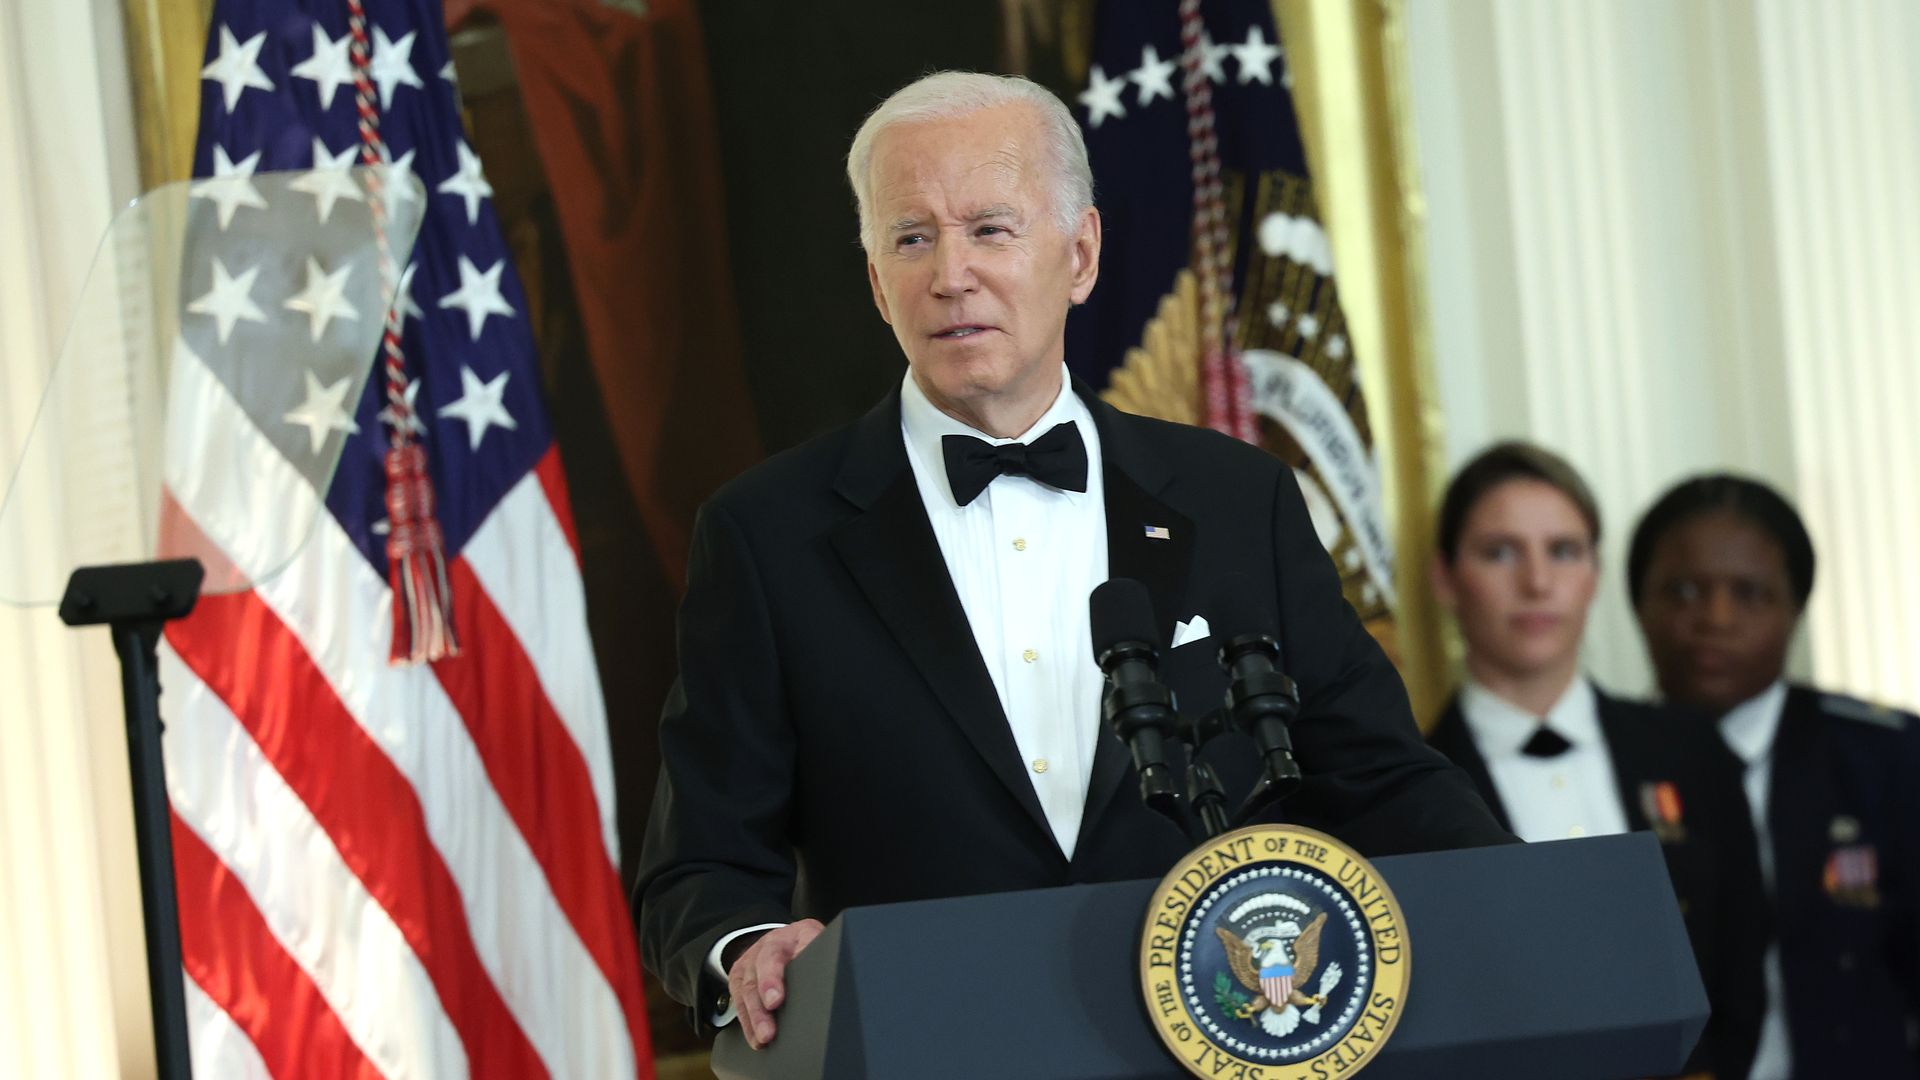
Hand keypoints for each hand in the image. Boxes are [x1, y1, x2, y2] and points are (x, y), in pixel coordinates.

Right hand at [728, 919, 823, 1049]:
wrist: (788, 937)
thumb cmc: (811, 946)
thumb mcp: (823, 943)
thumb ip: (823, 959)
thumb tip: (829, 984)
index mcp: (795, 934)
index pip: (777, 953)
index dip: (772, 978)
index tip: (776, 1001)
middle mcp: (768, 944)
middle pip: (758, 975)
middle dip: (762, 1006)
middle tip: (768, 1031)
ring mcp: (751, 960)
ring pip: (746, 990)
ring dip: (754, 1018)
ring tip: (763, 1039)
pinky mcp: (739, 976)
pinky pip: (739, 1001)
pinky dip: (747, 1022)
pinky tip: (756, 1038)